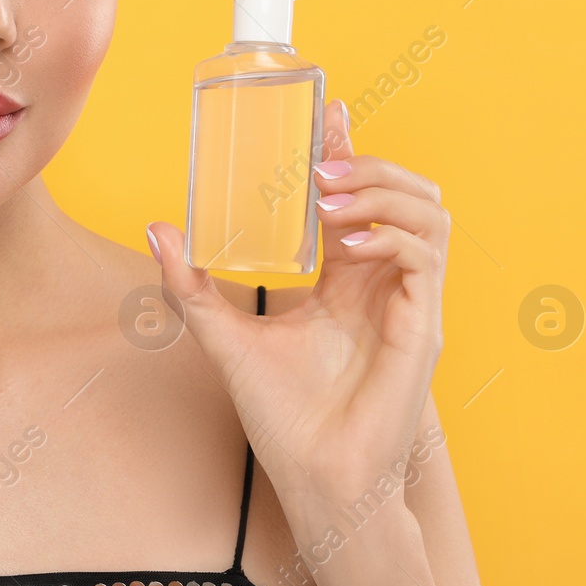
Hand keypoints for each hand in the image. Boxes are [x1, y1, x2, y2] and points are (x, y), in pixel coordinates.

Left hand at [144, 98, 448, 505]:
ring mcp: (409, 301)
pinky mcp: (424, 324)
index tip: (325, 110)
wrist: (312, 475)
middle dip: (368, 162)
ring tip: (328, 196)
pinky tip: (347, 240)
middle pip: (406, 191)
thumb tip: (156, 228)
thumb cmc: (280, 415)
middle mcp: (382, 281)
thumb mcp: (224, 335)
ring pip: (429, 212)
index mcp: (345, 279)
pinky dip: (391, 233)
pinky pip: (427, 255)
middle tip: (319, 163)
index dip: (347, 149)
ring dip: (382, 189)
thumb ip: (190, 284)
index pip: (356, 197)